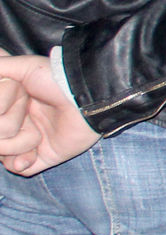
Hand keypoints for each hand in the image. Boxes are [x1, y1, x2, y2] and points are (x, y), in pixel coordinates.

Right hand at [0, 55, 99, 176]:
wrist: (87, 99)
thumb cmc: (56, 80)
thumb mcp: (26, 67)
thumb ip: (3, 66)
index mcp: (10, 106)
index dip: (0, 112)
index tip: (16, 100)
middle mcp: (17, 124)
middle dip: (6, 128)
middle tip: (28, 115)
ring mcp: (29, 142)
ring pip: (2, 155)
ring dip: (18, 145)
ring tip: (37, 135)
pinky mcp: (44, 156)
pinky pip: (19, 168)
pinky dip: (22, 163)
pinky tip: (33, 154)